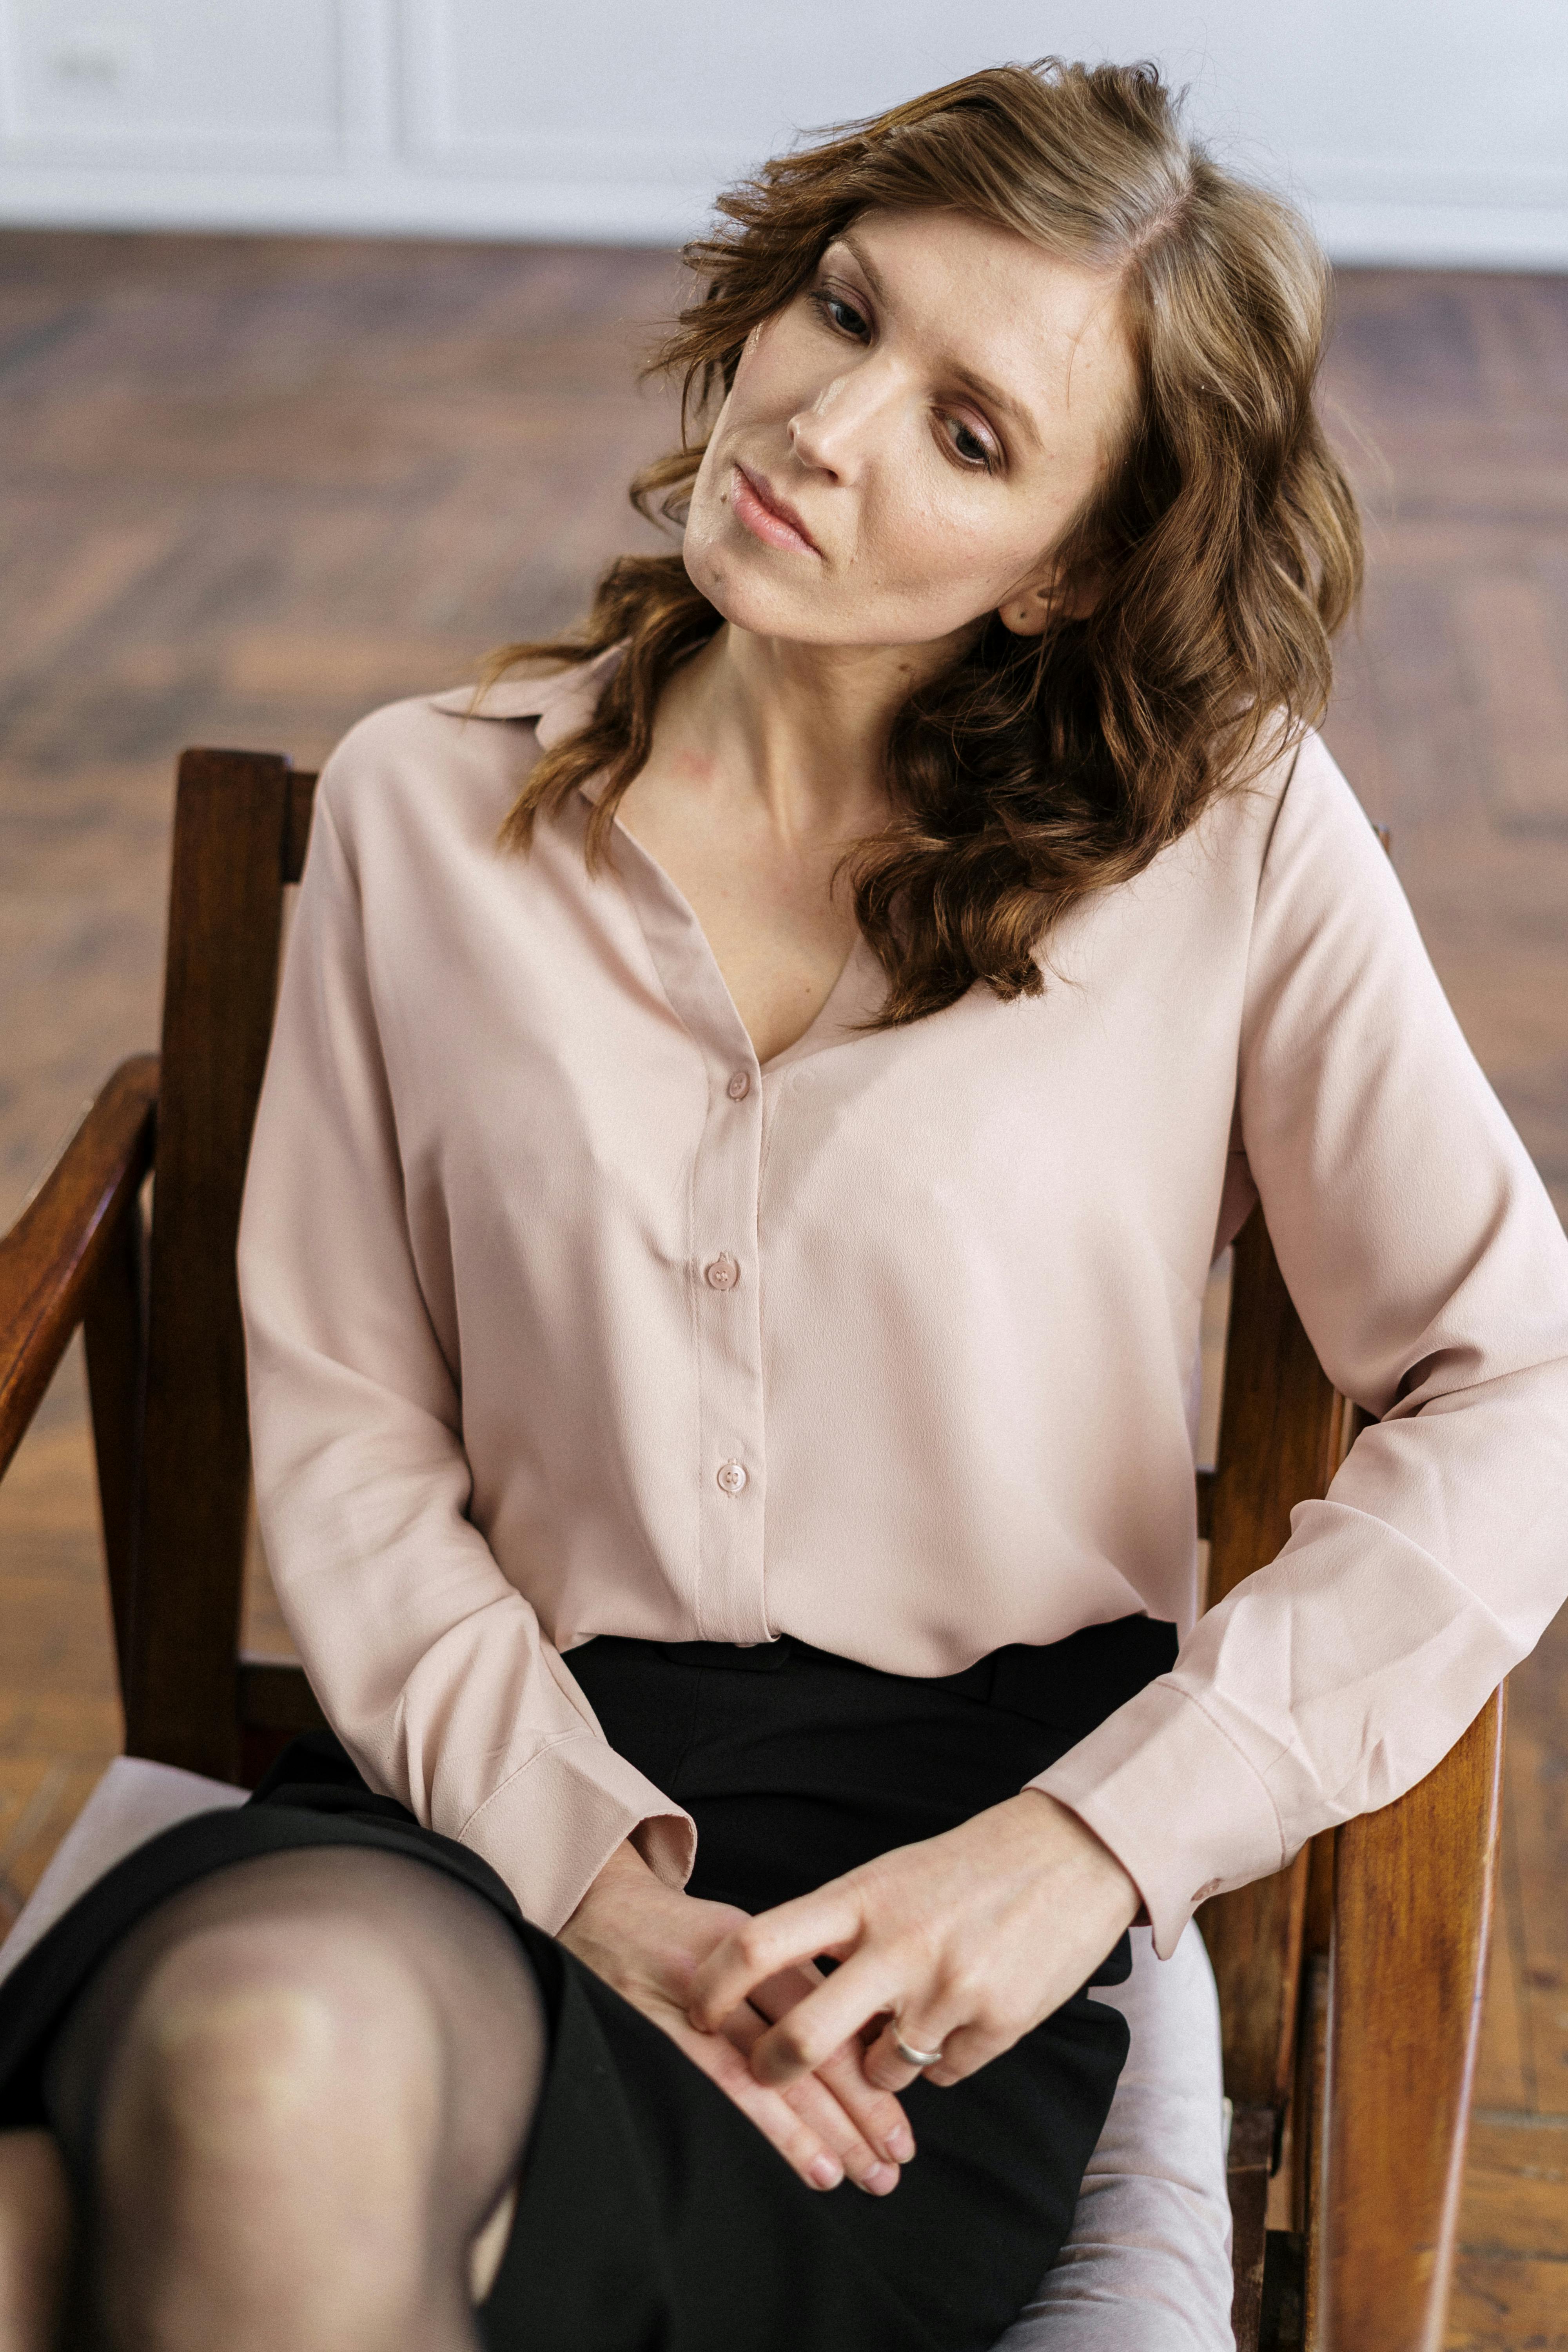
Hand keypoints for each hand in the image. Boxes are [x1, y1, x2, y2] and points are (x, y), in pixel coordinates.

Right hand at [558, 1842, 913, 2193]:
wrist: (597, 1908)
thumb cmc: (680, 1936)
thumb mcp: (742, 1942)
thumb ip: (793, 1986)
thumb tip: (866, 2048)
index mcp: (758, 1944)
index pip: (826, 2009)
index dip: (866, 2071)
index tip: (901, 2126)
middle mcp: (727, 1973)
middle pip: (803, 2045)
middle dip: (854, 2111)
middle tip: (891, 2163)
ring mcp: (683, 2002)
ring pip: (759, 2075)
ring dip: (814, 2132)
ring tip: (856, 2174)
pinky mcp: (646, 2029)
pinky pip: (710, 2084)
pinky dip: (762, 2125)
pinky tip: (802, 2159)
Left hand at [688, 1790, 1139, 2093]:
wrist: (1072, 1855)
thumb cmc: (969, 1867)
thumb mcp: (891, 1878)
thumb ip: (842, 1932)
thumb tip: (789, 1998)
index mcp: (863, 1897)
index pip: (761, 1943)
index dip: (716, 1987)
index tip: (698, 2010)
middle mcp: (899, 1945)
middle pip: (802, 2037)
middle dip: (770, 2070)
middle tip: (764, 2073)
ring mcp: (949, 1990)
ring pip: (877, 2071)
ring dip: (878, 2062)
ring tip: (909, 2016)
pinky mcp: (998, 2024)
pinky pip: (941, 2078)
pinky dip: (941, 2060)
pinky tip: (963, 2014)